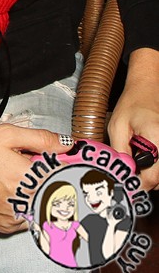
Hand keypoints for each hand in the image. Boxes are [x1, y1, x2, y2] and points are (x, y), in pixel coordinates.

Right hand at [0, 124, 73, 232]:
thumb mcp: (7, 134)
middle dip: (47, 179)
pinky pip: (25, 218)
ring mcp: (14, 218)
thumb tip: (66, 145)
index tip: (57, 161)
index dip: (60, 167)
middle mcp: (24, 202)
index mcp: (28, 179)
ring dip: (36, 194)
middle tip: (29, 166)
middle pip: (53, 193)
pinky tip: (10, 191)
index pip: (63, 177)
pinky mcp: (4, 226)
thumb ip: (40, 139)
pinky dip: (23, 205)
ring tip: (16, 178)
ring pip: (39, 207)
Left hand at [108, 48, 158, 189]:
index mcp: (157, 139)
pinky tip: (143, 156)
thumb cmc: (133, 103)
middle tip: (127, 169)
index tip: (124, 183)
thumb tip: (121, 175)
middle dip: (141, 179)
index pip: (151, 177)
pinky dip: (153, 167)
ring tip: (134, 157)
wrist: (146, 89)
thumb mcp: (117, 127)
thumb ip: (119, 152)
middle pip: (158, 180)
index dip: (135, 183)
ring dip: (148, 174)